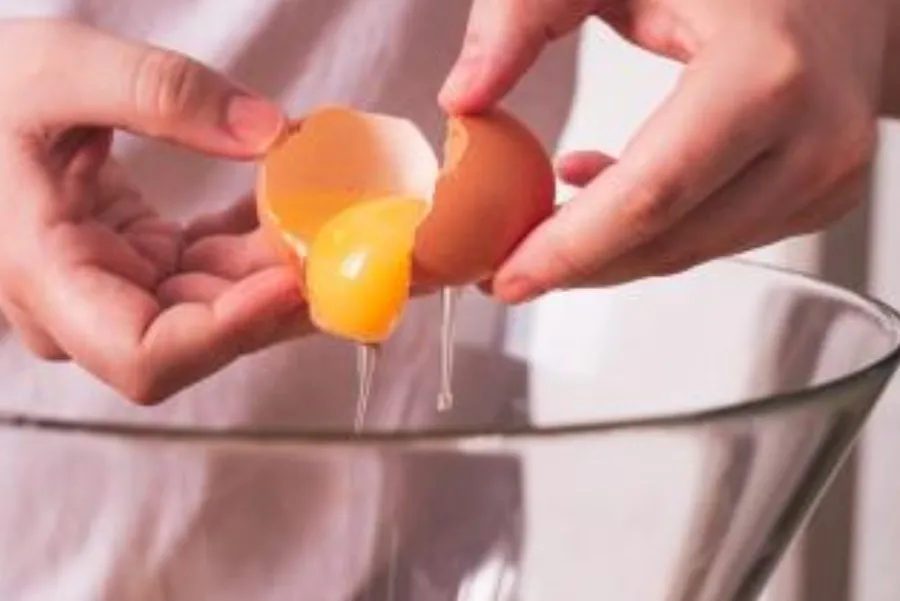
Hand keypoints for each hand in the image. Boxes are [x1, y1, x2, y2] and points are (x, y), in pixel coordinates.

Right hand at [0, 19, 306, 403]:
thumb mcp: (56, 70)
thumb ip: (159, 92)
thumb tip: (270, 132)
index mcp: (45, 276)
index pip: (144, 354)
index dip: (226, 332)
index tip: (292, 281)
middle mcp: (84, 304)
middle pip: (202, 333)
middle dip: (281, 294)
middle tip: (352, 249)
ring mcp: (116, 287)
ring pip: (219, 301)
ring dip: (281, 263)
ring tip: (341, 219)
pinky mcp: (141, 262)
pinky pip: (213, 267)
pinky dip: (257, 238)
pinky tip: (293, 200)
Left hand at [441, 0, 886, 300]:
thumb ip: (525, 16)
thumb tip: (463, 97)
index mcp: (763, 73)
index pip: (650, 195)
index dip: (569, 249)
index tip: (506, 276)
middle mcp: (812, 136)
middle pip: (667, 240)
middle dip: (577, 265)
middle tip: (507, 265)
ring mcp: (825, 173)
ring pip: (691, 250)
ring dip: (610, 249)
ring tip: (548, 216)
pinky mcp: (823, 193)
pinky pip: (719, 238)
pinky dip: (654, 232)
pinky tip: (611, 189)